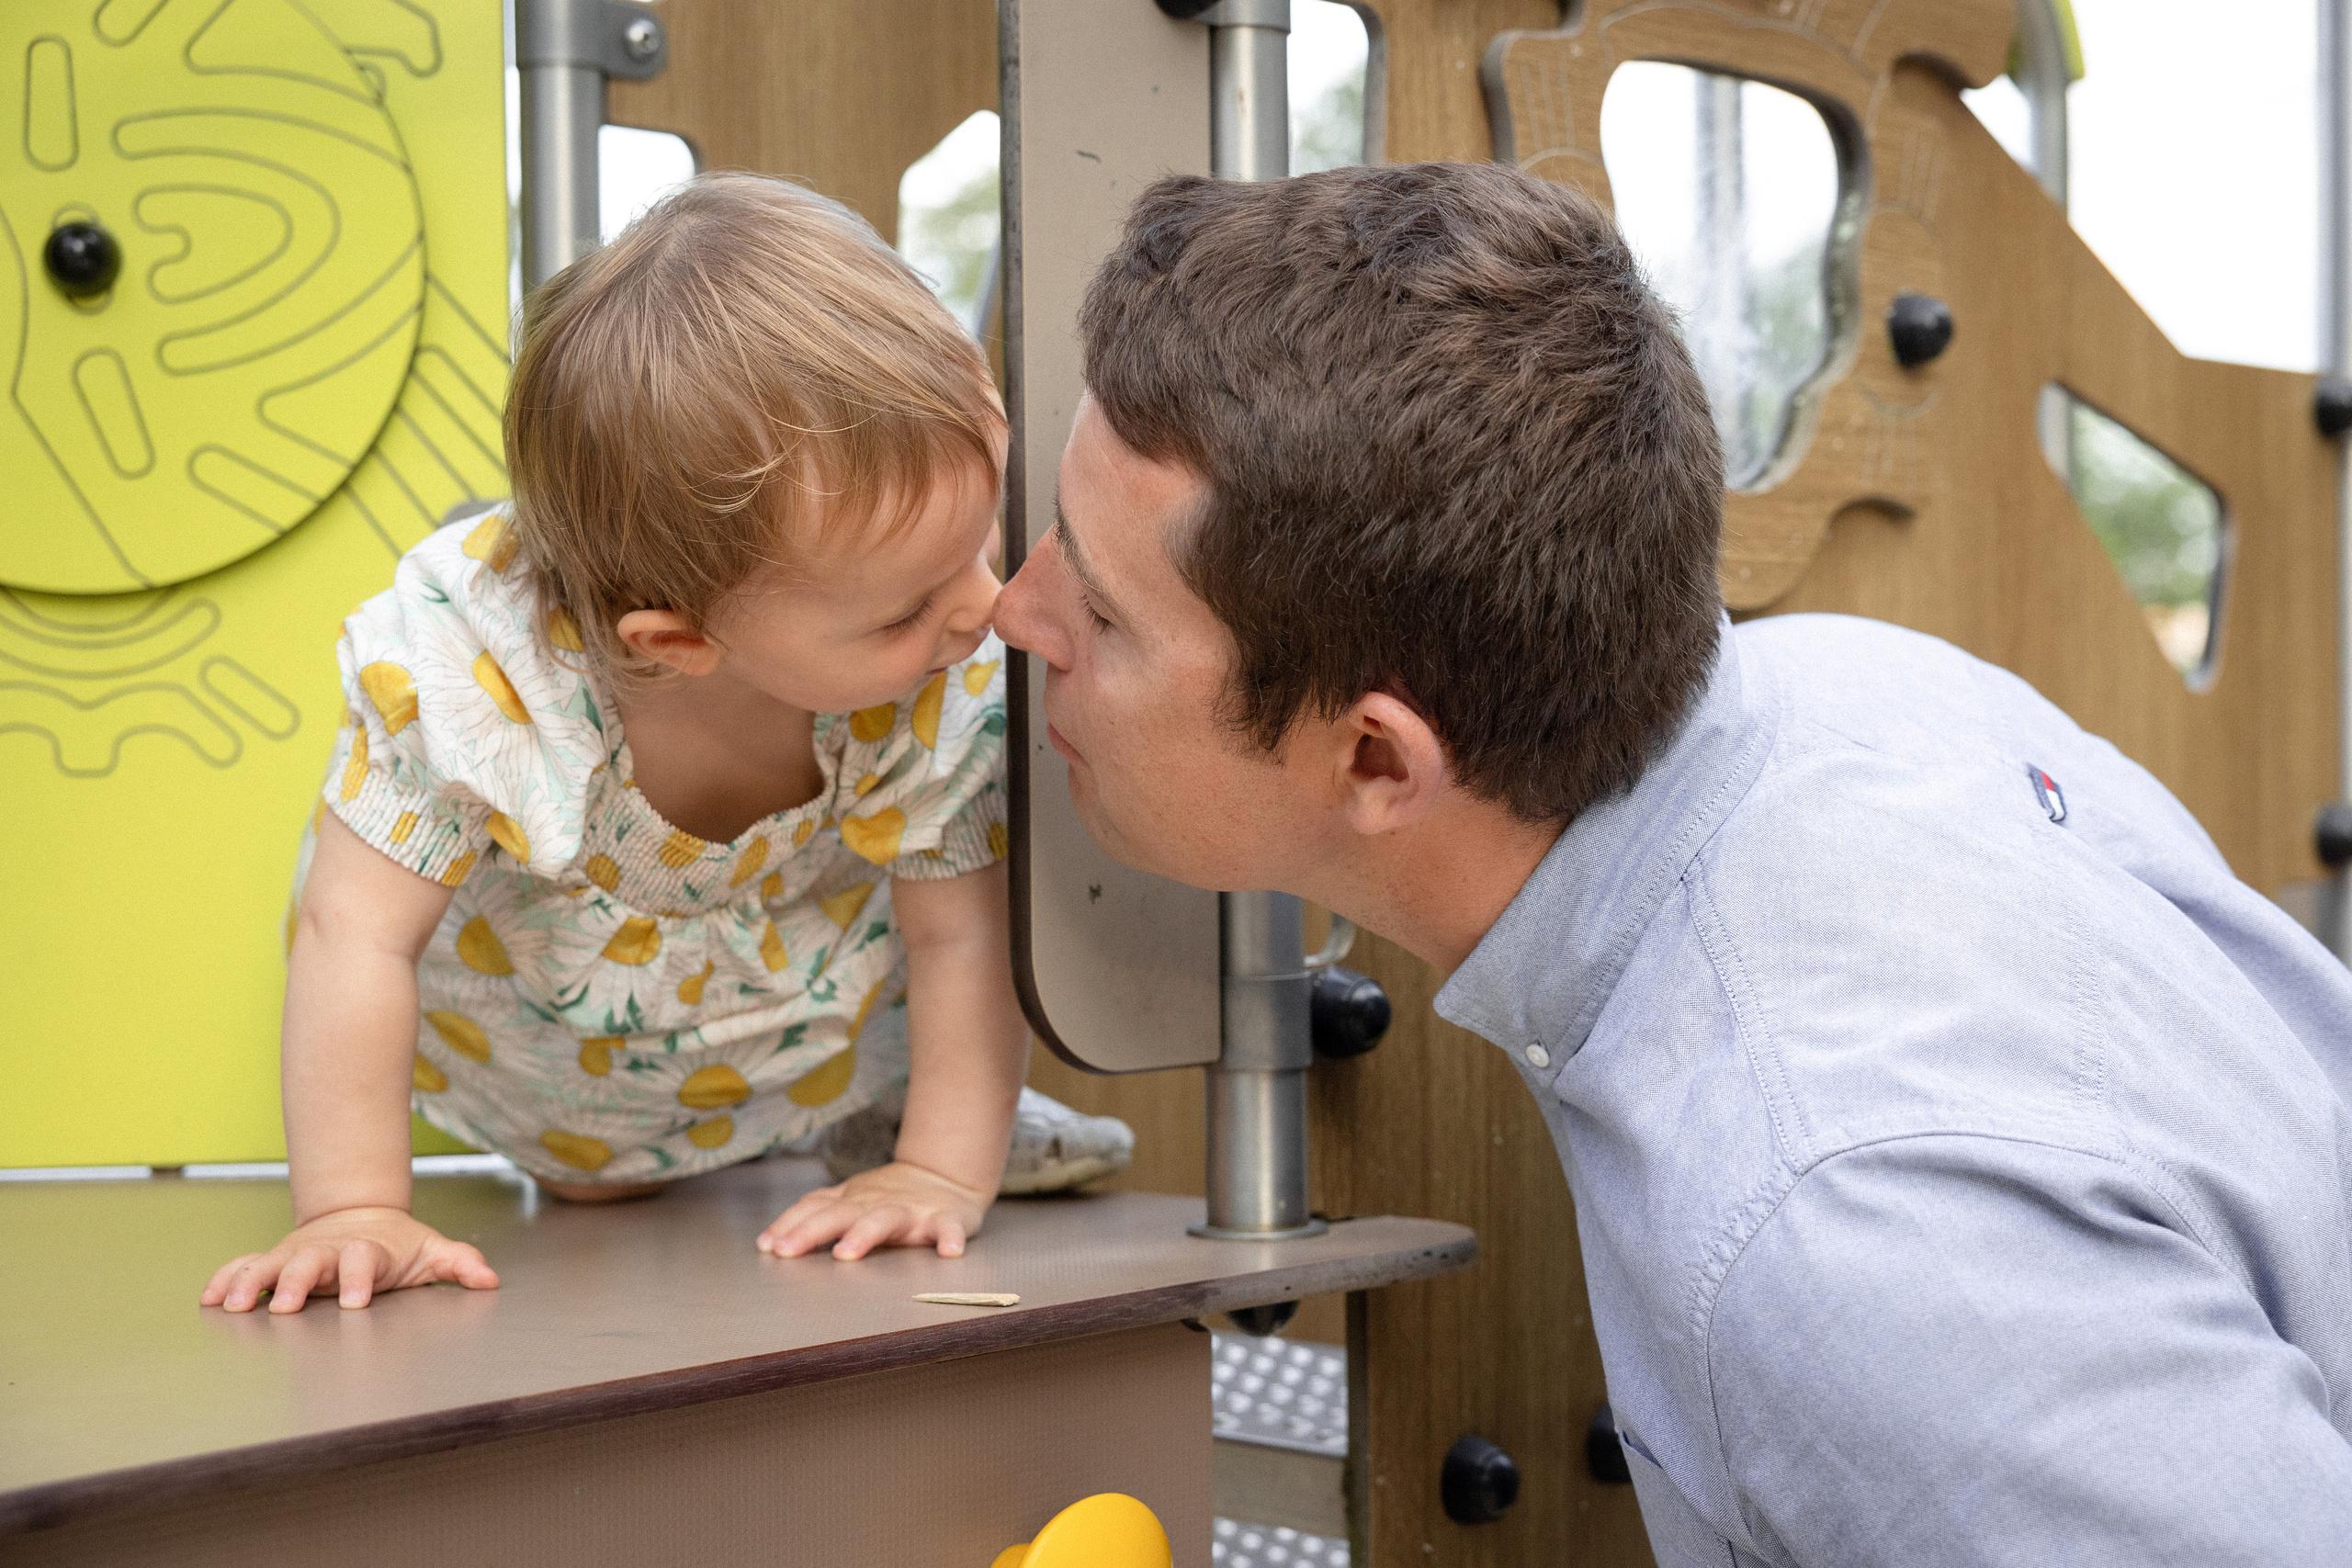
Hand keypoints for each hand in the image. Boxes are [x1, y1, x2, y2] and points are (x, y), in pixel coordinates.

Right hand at [201, 1206, 498, 1312]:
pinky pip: (244, 1267)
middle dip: (295, 1282)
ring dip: (251, 1282)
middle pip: (309, 1262)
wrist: (361, 1215)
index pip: (364, 1261)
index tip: (354, 1303)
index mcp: (367, 1251)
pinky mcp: (275, 1261)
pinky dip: (226, 1279)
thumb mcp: (431, 1252)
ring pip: (269, 1264)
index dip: (359, 1279)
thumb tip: (489, 1279)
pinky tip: (209, 1298)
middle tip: (284, 1306)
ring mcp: (298, 1255)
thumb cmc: (397, 1245)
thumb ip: (458, 1264)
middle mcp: (328, 1253)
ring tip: (233, 1305)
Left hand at [757, 1161, 988, 1260]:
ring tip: (846, 1253)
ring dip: (864, 1234)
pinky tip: (949, 1252)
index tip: (768, 1247)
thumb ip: (815, 1216)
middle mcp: (876, 1204)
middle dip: (811, 1231)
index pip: (814, 1209)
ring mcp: (911, 1211)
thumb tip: (769, 1242)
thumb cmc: (889, 1197)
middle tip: (787, 1251)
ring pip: (885, 1220)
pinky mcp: (946, 1218)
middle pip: (839, 1214)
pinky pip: (949, 1228)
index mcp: (852, 1202)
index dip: (789, 1225)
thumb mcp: (849, 1201)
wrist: (945, 1178)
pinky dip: (950, 1238)